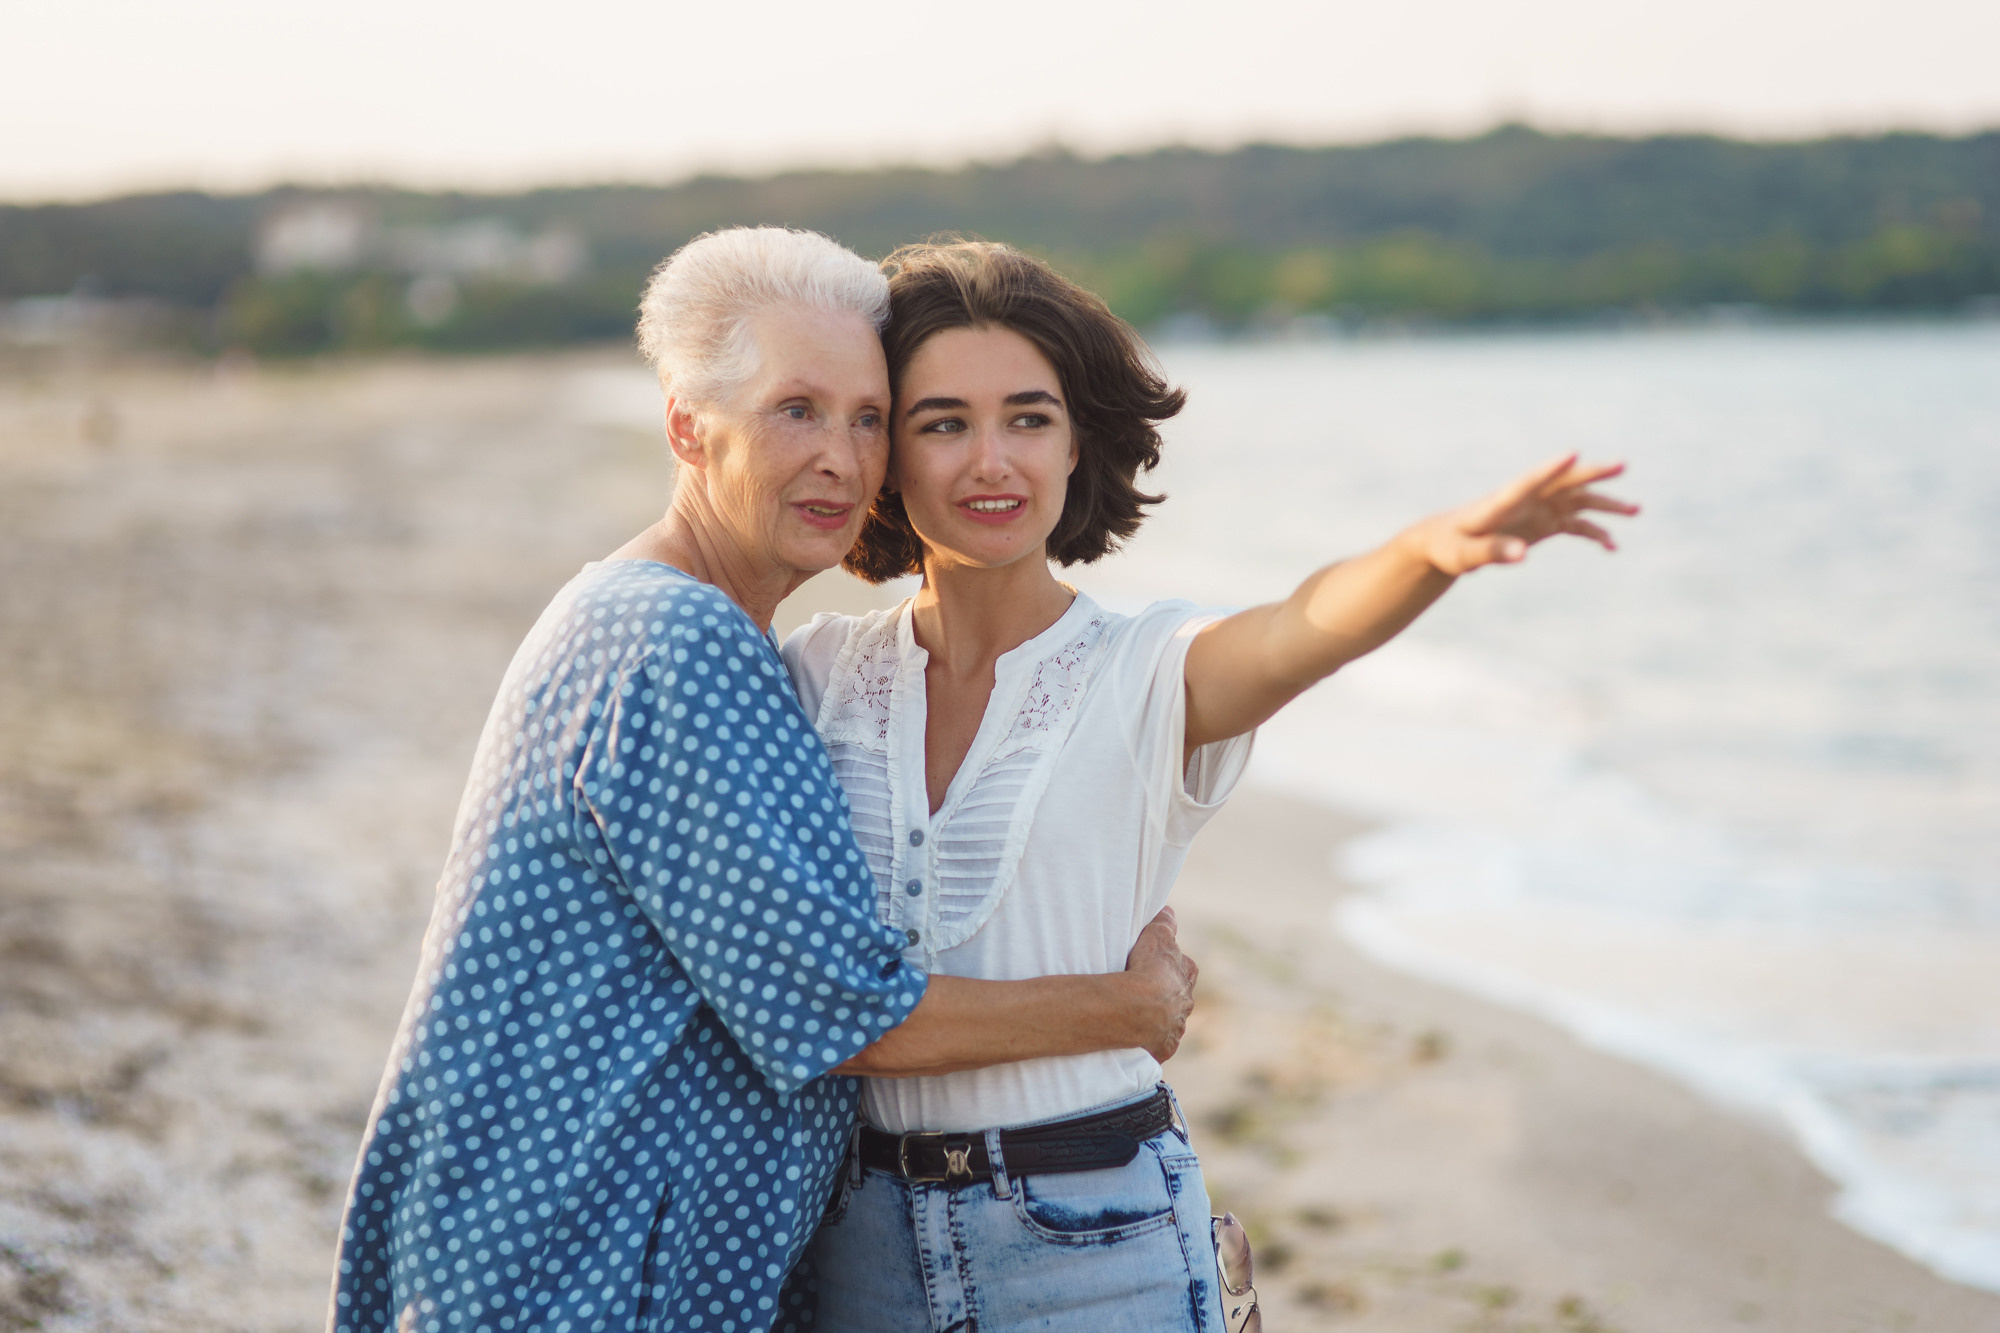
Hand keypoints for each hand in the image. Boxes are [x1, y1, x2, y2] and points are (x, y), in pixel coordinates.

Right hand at [1123, 906, 1198, 1062]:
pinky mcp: (1163, 1048)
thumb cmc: (1147, 969)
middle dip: (1168, 996)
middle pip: (1179, 998)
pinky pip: (1159, 1045)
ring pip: (1170, 1022)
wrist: (1139, 1008)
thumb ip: (1164, 924)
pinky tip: (1137, 1039)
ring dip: (1159, 1020)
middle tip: (1147, 993)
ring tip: (1137, 1016)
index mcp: (1186, 978)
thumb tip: (1168, 912)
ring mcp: (1175, 1029)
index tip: (1160, 966)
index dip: (1173, 966)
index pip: (1185, 969)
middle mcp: (1185, 1005)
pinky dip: (1151, 1042)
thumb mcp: (1156, 937)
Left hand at [1412, 454, 1638, 576]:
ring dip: (1605, 505)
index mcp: (1501, 501)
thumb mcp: (1463, 555)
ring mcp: (1537, 510)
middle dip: (1592, 474)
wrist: (1445, 544)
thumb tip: (1523, 555)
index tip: (1572, 453)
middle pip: (1563, 482)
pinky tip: (1612, 546)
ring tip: (1636, 510)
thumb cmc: (1448, 547)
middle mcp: (1525, 500)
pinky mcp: (1543, 524)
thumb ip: (1492, 552)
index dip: (1550, 468)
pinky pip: (1575, 525)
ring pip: (1577, 501)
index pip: (1529, 481)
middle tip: (1622, 465)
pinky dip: (1594, 533)